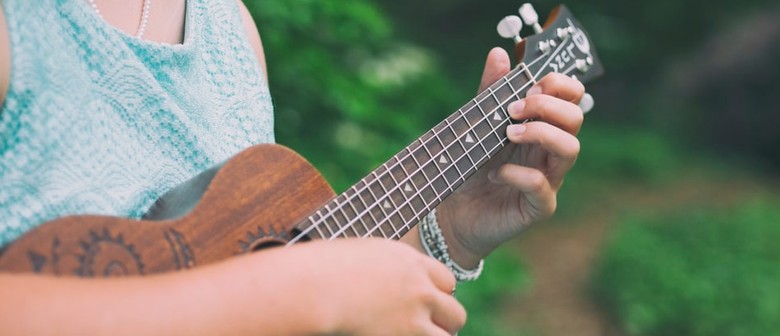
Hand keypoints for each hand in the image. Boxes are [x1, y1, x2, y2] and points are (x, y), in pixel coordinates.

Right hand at [288, 239, 465, 334]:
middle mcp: (420, 289)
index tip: (426, 304)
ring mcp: (414, 317)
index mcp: (411, 262)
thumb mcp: (362, 254)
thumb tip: (383, 278)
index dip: (437, 295)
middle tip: (429, 329)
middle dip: (444, 323)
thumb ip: (384, 268)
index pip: (447, 281)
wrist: (315, 286)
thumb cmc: (323, 269)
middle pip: (455, 311)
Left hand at [437, 47, 584, 266]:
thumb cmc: (468, 168)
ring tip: (508, 134)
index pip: (571, 98)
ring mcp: (549, 180)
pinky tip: (495, 172)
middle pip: (576, 118)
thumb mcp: (476, 125)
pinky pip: (542, 187)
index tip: (530, 85)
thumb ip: (489, 92)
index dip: (560, 85)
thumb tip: (499, 53)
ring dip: (540, 134)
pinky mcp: (537, 207)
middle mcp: (550, 152)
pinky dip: (518, 174)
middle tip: (514, 109)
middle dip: (547, 106)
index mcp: (541, 127)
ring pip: (570, 150)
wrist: (452, 213)